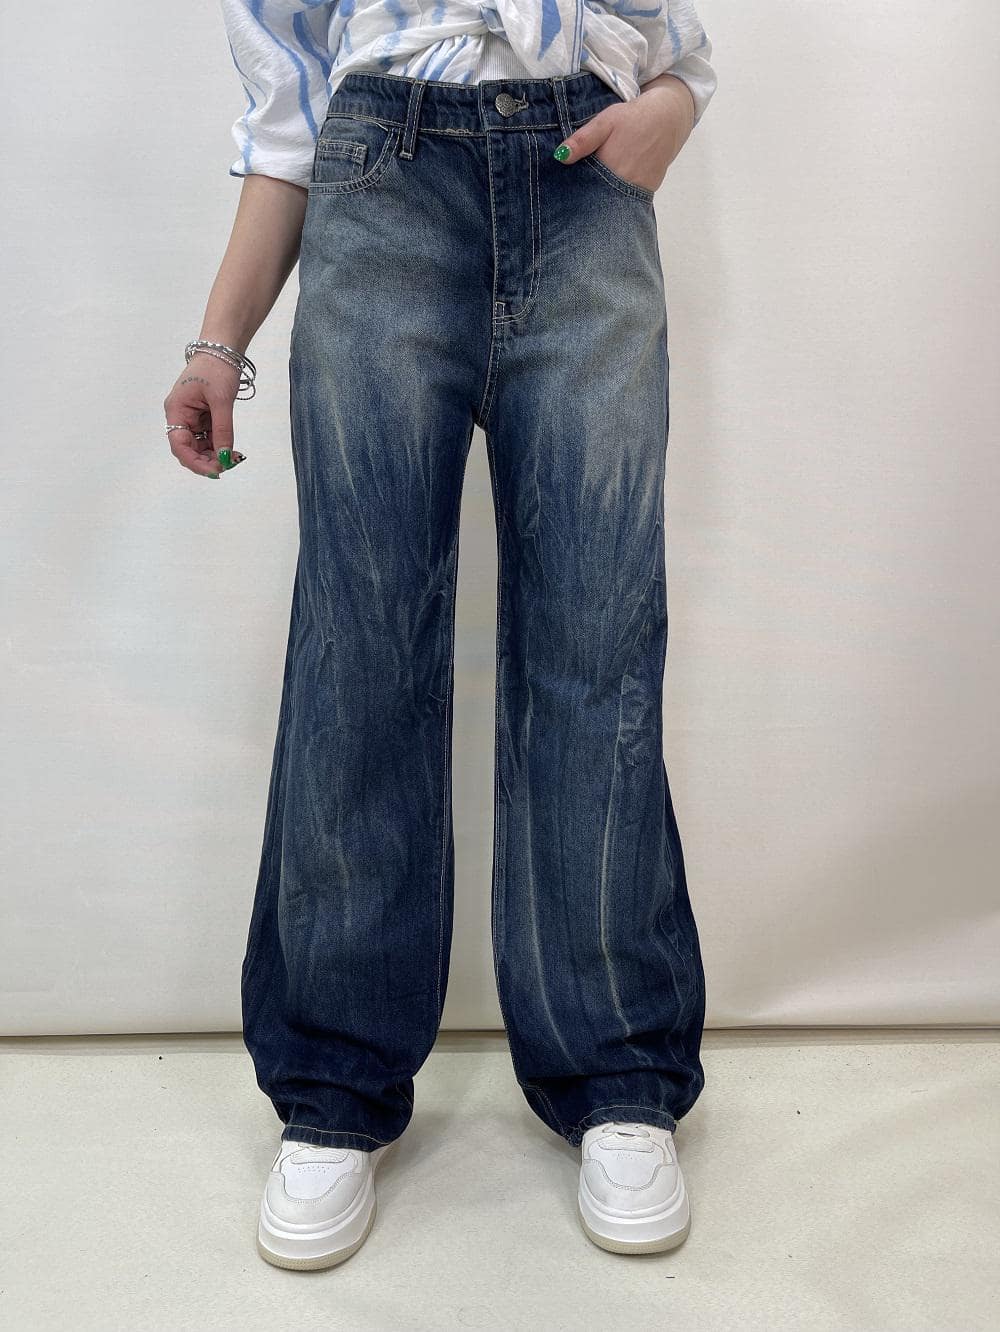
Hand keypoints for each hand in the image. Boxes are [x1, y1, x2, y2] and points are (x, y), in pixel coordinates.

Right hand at [162, 353, 243, 479]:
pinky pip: (208, 438)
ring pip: (199, 446)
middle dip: (206, 460)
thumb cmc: (216, 368)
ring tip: (233, 458)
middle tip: (228, 466)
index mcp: (176, 410)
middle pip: (188, 449)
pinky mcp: (202, 417)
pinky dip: (219, 445)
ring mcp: (191, 418)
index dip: (194, 461)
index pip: (179, 444)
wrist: (222, 350)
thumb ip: (223, 430)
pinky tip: (231, 451)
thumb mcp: (221, 401)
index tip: (214, 471)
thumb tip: (224, 457)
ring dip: (214, 455)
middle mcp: (180, 416)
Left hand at [554, 74, 695, 194]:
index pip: (581, 189)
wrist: (669, 119)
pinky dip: (612, 200)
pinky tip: (605, 190)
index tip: (560, 187)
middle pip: (594, 201)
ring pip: (609, 204)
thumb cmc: (634, 118)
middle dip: (581, 199)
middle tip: (569, 192)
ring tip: (587, 192)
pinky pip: (623, 202)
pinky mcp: (644, 194)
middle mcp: (622, 186)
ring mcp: (635, 193)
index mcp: (608, 168)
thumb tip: (560, 157)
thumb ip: (583, 140)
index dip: (570, 190)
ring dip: (597, 201)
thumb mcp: (605, 122)